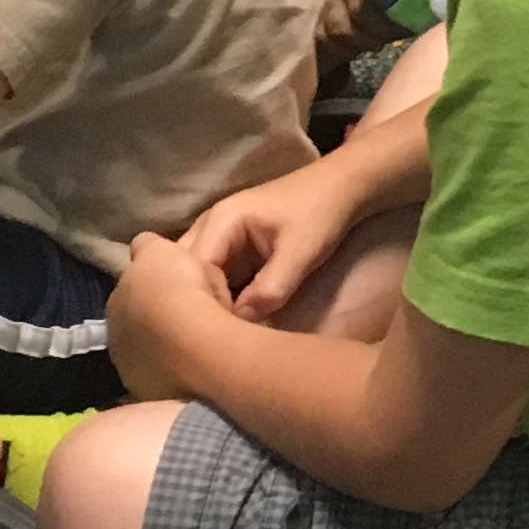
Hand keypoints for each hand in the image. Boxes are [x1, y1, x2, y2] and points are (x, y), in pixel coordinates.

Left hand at [104, 228, 232, 397]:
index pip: (132, 290)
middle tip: (188, 316)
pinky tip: (196, 367)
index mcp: (116, 300)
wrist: (197, 345)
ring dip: (165, 349)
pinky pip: (166, 378)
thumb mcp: (162, 250)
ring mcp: (131, 371)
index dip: (155, 287)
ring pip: (150, 354)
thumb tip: (141, 248)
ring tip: (194, 346)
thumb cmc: (181, 291)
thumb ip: (147, 248)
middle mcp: (115, 337)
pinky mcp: (152, 397)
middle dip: (157, 321)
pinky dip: (176, 372)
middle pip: (139, 324)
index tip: (176, 286)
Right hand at [178, 156, 367, 322]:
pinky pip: (218, 280)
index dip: (200, 303)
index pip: (191, 269)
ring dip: (210, 303)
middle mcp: (210, 229)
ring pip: (200, 278)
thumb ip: (270, 289)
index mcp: (220, 221)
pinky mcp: (235, 253)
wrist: (342, 190)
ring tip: (221, 335)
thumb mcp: (300, 252)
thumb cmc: (320, 213)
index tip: (217, 334)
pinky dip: (224, 300)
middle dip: (197, 304)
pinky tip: (233, 323)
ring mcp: (221, 240)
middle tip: (215, 337)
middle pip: (186, 273)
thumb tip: (239, 325)